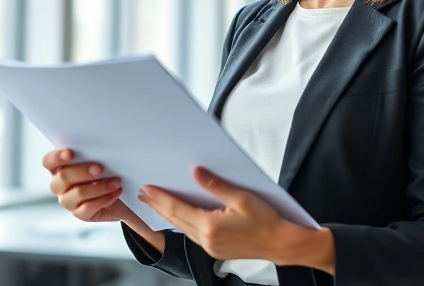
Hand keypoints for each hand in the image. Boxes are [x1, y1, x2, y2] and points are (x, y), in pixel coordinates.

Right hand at [43, 148, 125, 222]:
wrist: (120, 197)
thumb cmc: (107, 173)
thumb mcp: (100, 161)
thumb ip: (93, 155)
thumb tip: (101, 149)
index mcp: (59, 168)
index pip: (48, 161)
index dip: (56, 157)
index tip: (70, 153)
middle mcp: (59, 185)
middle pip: (63, 177)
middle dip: (83, 171)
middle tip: (100, 168)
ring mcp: (68, 201)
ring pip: (78, 193)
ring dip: (99, 186)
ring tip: (116, 182)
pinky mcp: (80, 214)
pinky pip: (88, 208)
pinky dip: (105, 199)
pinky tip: (116, 192)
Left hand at [139, 167, 296, 262]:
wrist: (280, 243)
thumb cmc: (266, 221)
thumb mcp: (242, 198)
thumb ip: (217, 186)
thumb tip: (197, 173)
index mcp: (211, 226)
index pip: (177, 208)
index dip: (160, 197)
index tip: (147, 189)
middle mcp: (206, 239)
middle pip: (175, 219)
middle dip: (158, 206)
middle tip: (144, 194)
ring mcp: (210, 247)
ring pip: (182, 228)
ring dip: (168, 215)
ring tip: (156, 203)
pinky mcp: (215, 250)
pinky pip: (192, 234)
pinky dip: (182, 223)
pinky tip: (180, 216)